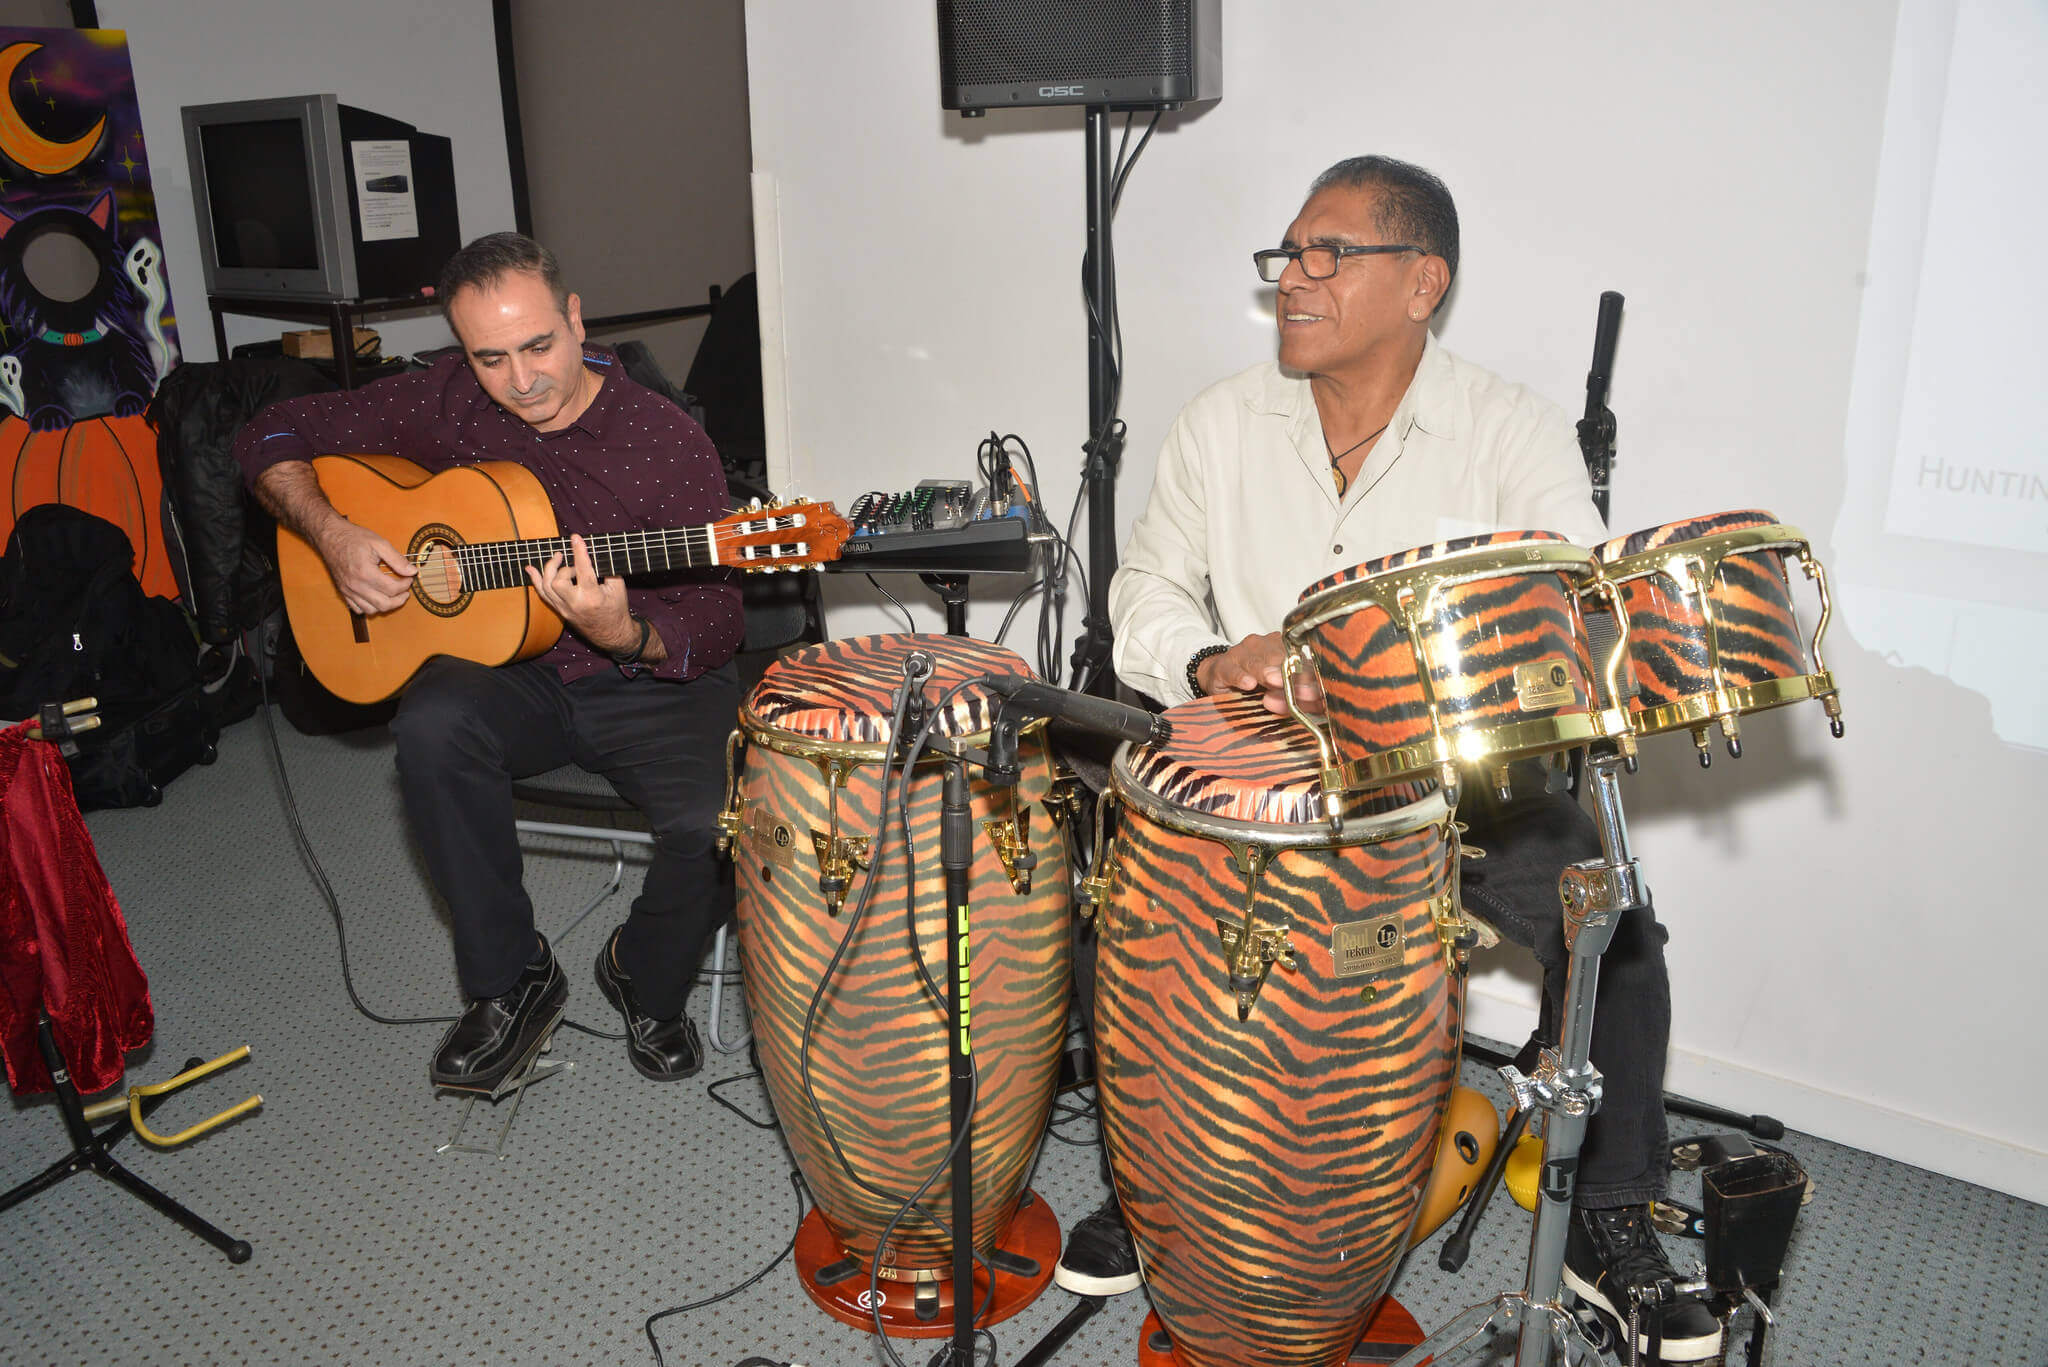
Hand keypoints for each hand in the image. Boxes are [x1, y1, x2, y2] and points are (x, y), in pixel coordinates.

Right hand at [313, 519, 414, 615]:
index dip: (406, 585)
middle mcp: (355, 585)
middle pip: (384, 604)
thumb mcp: (379, 543)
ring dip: (385, 605)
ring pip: (371, 610)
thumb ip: (397, 559)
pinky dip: (370, 607)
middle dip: (399, 599)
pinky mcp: (343, 592)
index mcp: (365, 573)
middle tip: (406, 591)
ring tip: (393, 594)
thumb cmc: (353, 538)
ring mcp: (348, 591)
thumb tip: (412, 571)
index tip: (409, 577)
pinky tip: (376, 596)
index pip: (392, 589)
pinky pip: (358, 609)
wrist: (330, 537)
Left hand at [525, 534, 636, 652]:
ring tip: (557, 558)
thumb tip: (591, 552)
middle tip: (573, 564)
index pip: (583, 571)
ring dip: (549, 569)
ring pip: (546, 587)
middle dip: (563, 568)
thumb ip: (605, 568)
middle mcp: (575, 604)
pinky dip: (535, 580)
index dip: (579, 552)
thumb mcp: (618, 587)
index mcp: (593, 597)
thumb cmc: (616, 608)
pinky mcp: (560, 611)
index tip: (575, 538)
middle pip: (557, 581)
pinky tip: (530, 568)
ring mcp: (565, 609)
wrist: (612, 634)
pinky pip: (543, 594)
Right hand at [1197, 631, 1324, 716]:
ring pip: (1256, 662)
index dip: (1307, 675)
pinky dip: (1241, 677)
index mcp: (1282, 647)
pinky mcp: (1223, 665)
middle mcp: (1263, 645)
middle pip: (1279, 657)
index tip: (1314, 691)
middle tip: (1295, 687)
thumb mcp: (1279, 692)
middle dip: (1288, 674)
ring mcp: (1242, 653)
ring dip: (1266, 672)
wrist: (1220, 677)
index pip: (1298, 659)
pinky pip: (1233, 670)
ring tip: (1272, 681)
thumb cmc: (1255, 685)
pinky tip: (1248, 684)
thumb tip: (1312, 701)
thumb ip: (1297, 697)